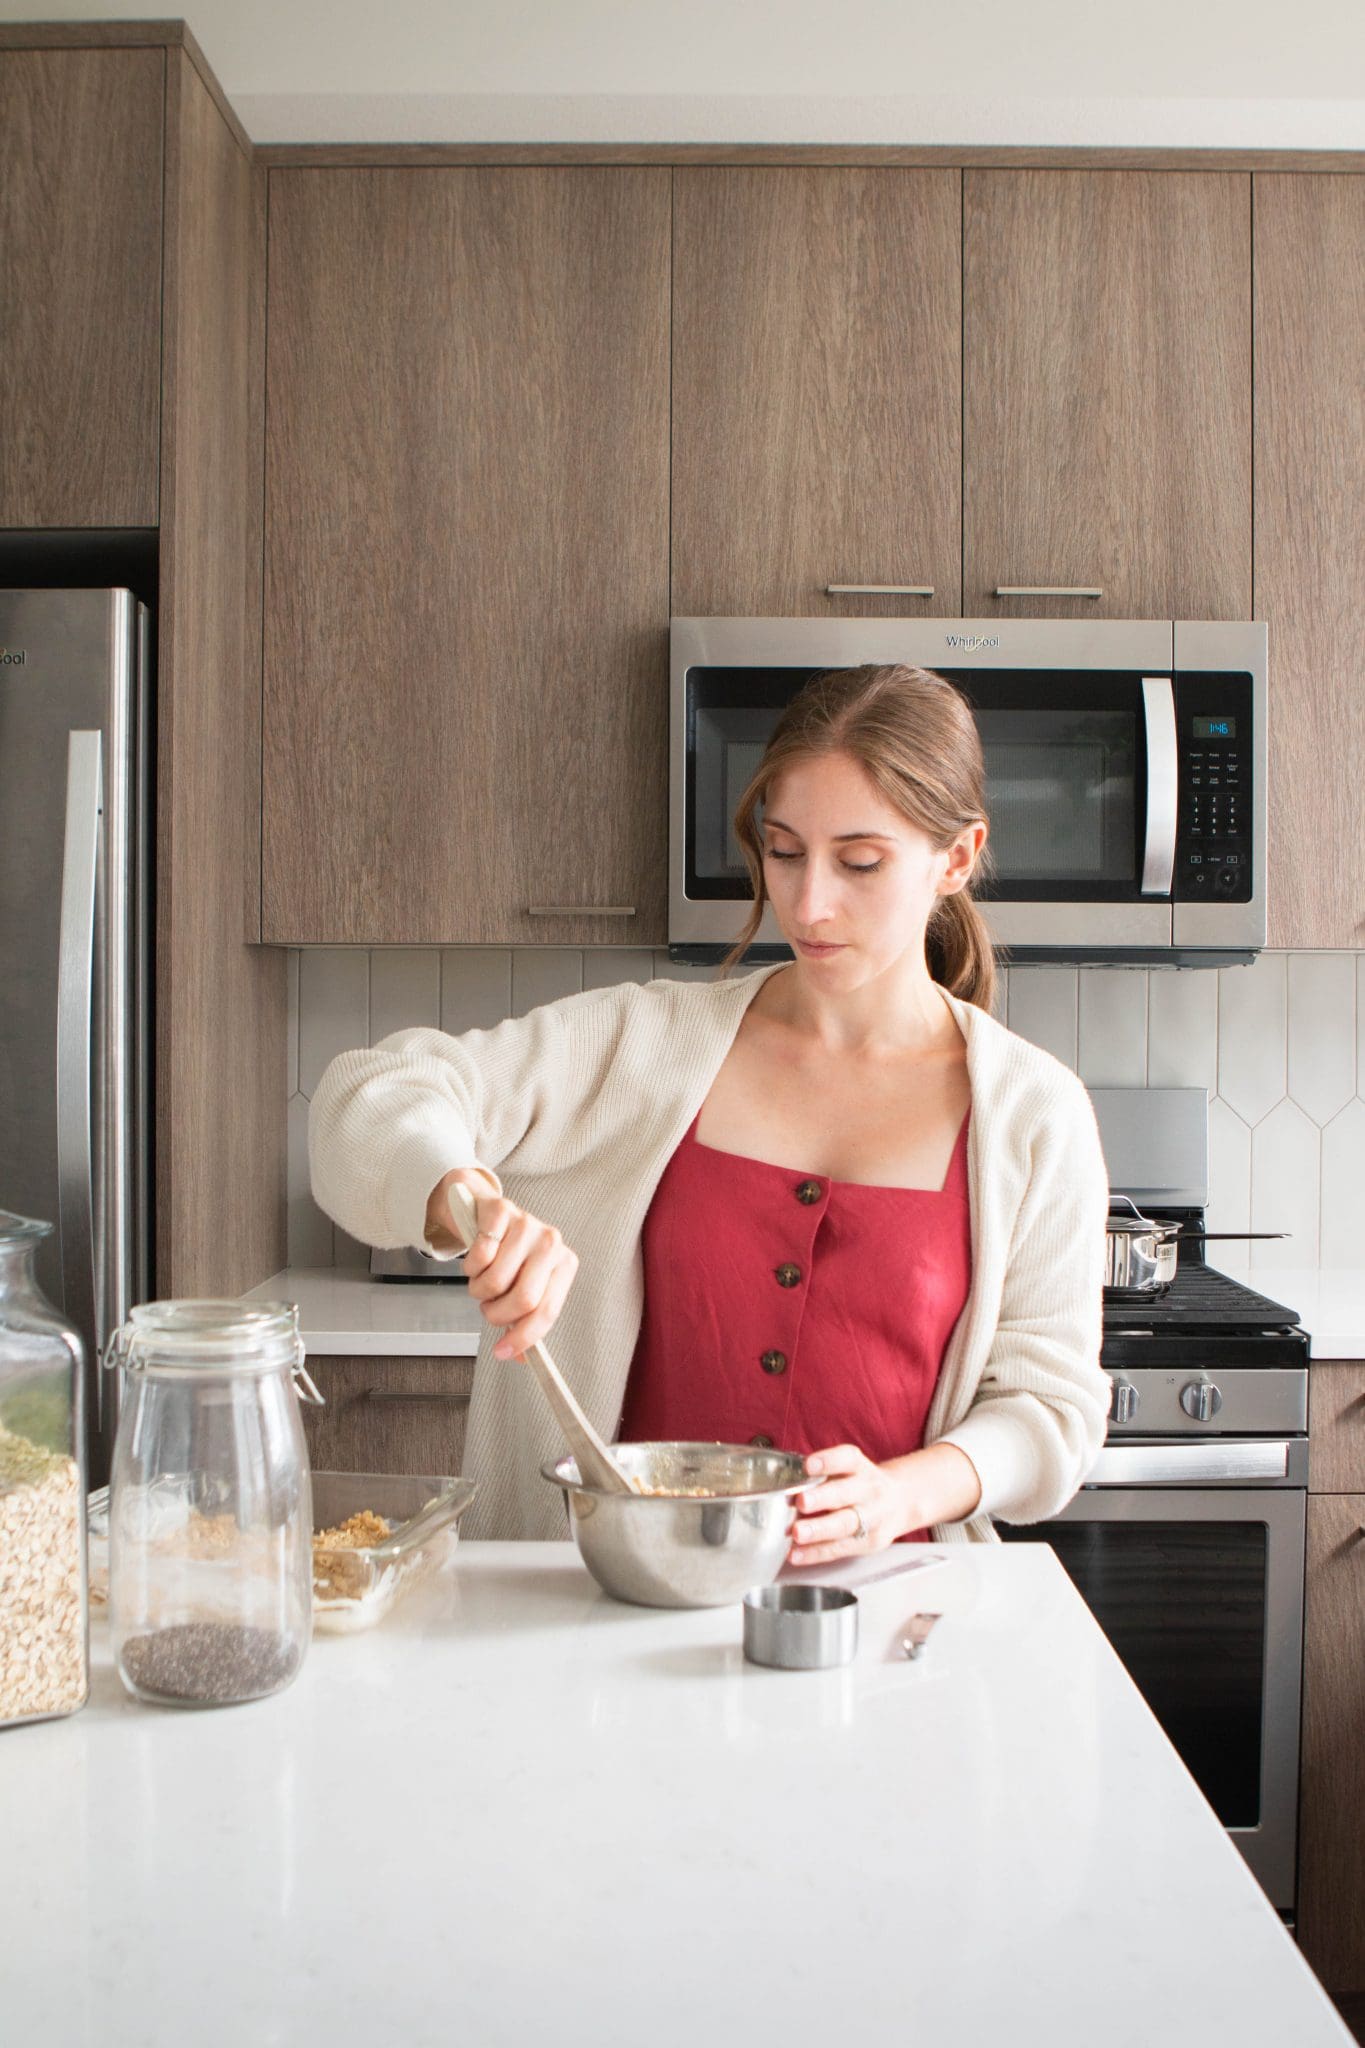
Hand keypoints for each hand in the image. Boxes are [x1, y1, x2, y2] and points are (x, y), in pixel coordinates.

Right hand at [425, 1168, 578, 1359]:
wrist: (489, 1214)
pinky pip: (479, 1257)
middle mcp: (551, 1243)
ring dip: (479, 1291)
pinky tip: (477, 1259)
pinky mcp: (501, 1211)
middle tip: (489, 1308)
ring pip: (495, 1282)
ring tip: (483, 1280)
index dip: (523, 1337)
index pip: (547, 1310)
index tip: (502, 1352)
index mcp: (564, 1264)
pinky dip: (470, 1267)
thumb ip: (524, 1320)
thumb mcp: (525, 1285)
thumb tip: (517, 1356)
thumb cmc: (510, 1256)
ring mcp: (527, 1224)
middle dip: (496, 1314)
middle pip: (523, 1300)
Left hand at [788, 1443, 911, 1565]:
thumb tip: (779, 1483)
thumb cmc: (860, 1484)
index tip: (808, 1465)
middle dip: (822, 1498)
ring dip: (818, 1530)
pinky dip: (815, 1553)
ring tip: (796, 1533)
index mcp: (860, 1467)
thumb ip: (820, 1475)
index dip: (828, 1461)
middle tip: (801, 1501)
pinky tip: (796, 1554)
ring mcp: (871, 1518)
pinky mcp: (868, 1543)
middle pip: (846, 1494)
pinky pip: (839, 1549)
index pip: (847, 1459)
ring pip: (845, 1524)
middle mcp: (868, 1490)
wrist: (900, 1502)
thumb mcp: (848, 1470)